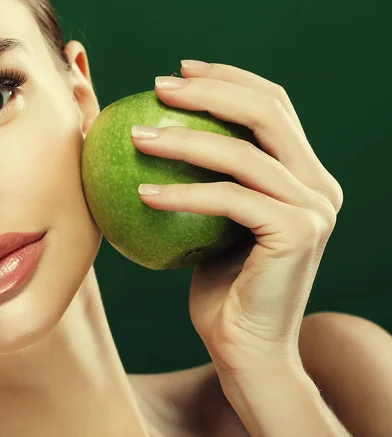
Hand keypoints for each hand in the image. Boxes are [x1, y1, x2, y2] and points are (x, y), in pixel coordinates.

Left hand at [132, 61, 343, 379]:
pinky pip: (230, 198)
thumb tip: (151, 136)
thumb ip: (203, 180)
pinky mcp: (297, 232)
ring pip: (244, 153)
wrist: (244, 348)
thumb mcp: (209, 223)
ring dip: (183, 138)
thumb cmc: (219, 288)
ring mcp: (314, 207)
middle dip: (208, 90)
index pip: (272, 106)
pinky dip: (183, 193)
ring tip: (135, 137)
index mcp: (302, 175)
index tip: (178, 72)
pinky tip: (142, 192)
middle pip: (266, 112)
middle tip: (157, 87)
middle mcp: (318, 184)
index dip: (228, 78)